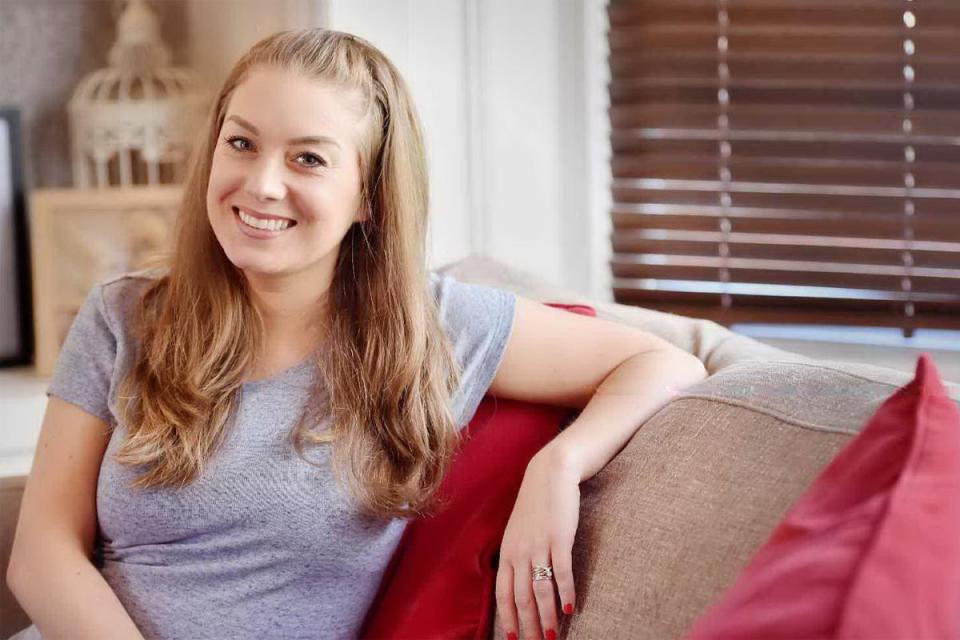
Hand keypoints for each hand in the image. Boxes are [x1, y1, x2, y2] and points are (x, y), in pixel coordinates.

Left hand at [495, 446, 580, 639]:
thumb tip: (519, 584)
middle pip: (521, 598)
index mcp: (508, 552)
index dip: (507, 618)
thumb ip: (517, 556)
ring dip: (547, 617)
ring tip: (552, 636)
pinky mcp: (559, 538)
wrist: (550, 473)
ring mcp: (539, 545)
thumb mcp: (518, 532)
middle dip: (527, 626)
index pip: (503, 593)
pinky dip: (565, 592)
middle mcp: (520, 552)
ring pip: (541, 590)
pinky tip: (570, 608)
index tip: (511, 639)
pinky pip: (562, 571)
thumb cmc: (536, 505)